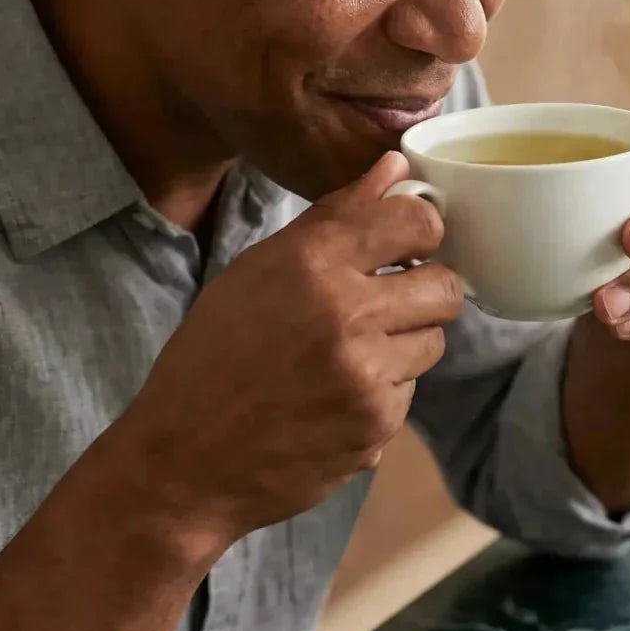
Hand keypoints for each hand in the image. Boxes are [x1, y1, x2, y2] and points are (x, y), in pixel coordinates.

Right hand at [115, 152, 462, 543]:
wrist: (184, 462)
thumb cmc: (213, 357)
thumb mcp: (257, 271)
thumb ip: (336, 216)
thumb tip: (396, 168)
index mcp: (313, 262)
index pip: (416, 222)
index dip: (421, 231)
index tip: (407, 245)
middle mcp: (348, 313)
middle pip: (445, 286)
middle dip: (425, 290)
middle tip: (390, 302)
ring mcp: (367, 374)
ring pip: (434, 340)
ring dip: (406, 342)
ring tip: (353, 352)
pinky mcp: (377, 425)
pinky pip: (411, 390)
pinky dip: (385, 389)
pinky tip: (337, 396)